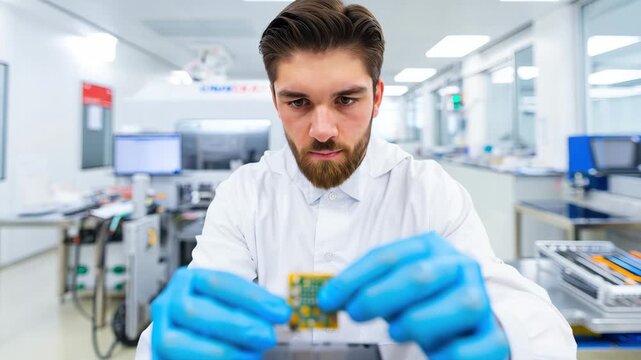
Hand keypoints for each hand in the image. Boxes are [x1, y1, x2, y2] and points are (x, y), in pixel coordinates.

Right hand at [151, 267, 291, 359]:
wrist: (193, 336)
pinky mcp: (159, 356)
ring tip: (254, 354)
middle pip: (196, 311)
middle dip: (236, 325)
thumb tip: (281, 311)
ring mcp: (160, 331)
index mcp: (189, 280)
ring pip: (181, 343)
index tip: (280, 310)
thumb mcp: (233, 302)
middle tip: (268, 335)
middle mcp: (169, 303)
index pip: (217, 282)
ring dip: (223, 350)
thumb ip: (253, 304)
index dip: (252, 298)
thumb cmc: (217, 314)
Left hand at [317, 232, 508, 359]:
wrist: (469, 321)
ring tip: (396, 331)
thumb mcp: (394, 286)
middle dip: (379, 296)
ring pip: (459, 304)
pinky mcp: (494, 335)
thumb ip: (367, 287)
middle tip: (355, 313)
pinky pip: (477, 345)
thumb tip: (328, 297)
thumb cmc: (424, 300)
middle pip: (420, 275)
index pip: (388, 257)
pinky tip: (432, 354)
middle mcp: (459, 267)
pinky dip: (450, 354)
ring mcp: (480, 299)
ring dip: (418, 320)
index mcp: (431, 248)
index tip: (327, 299)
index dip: (353, 279)